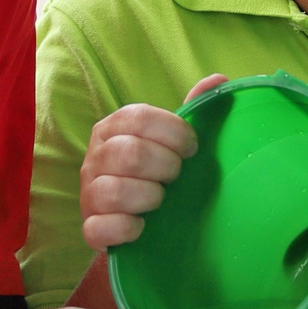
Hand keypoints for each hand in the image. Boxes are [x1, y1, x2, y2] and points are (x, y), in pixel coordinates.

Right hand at [80, 74, 226, 250]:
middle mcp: (94, 157)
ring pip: (116, 192)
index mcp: (112, 128)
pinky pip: (102, 228)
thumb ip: (192, 110)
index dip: (174, 132)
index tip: (191, 148)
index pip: (138, 117)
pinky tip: (142, 226)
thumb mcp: (170, 140)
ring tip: (159, 199)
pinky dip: (129, 229)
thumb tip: (219, 80)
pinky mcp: (88, 228)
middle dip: (166, 167)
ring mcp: (88, 194)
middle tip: (176, 176)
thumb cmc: (155, 172)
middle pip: (130, 154)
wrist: (132, 219)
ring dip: (150, 197)